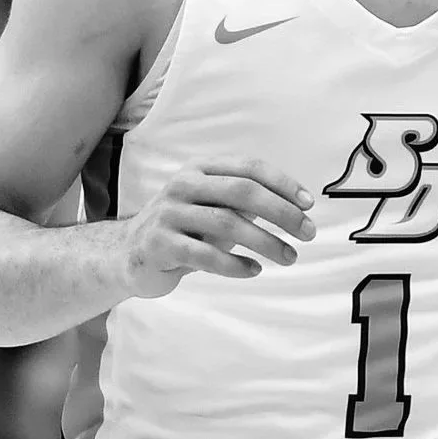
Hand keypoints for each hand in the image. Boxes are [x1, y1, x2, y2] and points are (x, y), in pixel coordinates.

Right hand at [121, 158, 315, 298]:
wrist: (128, 254)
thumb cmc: (185, 228)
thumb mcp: (214, 206)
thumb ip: (247, 200)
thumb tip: (298, 208)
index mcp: (201, 168)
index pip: (249, 167)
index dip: (283, 184)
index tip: (309, 205)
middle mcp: (183, 185)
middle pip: (243, 192)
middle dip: (282, 213)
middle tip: (308, 233)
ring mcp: (168, 213)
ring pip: (228, 224)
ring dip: (266, 243)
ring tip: (288, 257)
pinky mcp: (159, 245)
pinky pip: (206, 255)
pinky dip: (236, 265)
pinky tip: (253, 271)